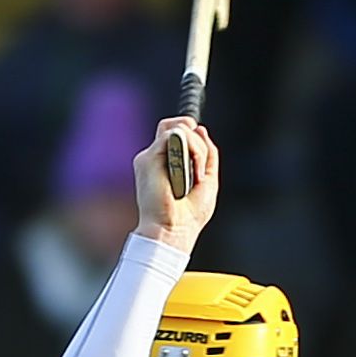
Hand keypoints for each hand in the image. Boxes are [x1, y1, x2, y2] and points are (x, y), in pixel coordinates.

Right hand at [135, 117, 218, 252]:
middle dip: (196, 136)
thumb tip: (201, 129)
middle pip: (175, 124)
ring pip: (178, 129)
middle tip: (202, 164)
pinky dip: (193, 150)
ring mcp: (151, 157)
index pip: (177, 133)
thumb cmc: (187, 216)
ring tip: (199, 174)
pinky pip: (174, 136)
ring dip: (198, 148)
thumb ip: (206, 153)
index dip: (193, 134)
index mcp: (167, 163)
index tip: (203, 156)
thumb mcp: (207, 179)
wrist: (172, 232)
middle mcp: (156, 158)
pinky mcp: (148, 159)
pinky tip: (195, 171)